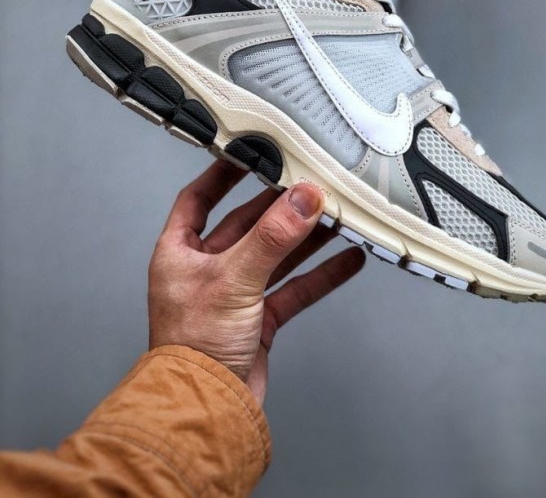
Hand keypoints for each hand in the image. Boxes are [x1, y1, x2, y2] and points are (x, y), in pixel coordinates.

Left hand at [148, 159, 364, 403]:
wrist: (206, 412)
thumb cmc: (193, 349)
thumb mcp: (233, 280)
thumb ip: (272, 238)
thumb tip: (303, 198)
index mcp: (180, 252)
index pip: (199, 199)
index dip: (222, 174)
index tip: (250, 152)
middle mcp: (206, 269)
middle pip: (247, 225)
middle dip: (280, 207)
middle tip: (311, 185)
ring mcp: (234, 295)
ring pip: (275, 255)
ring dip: (305, 238)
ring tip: (337, 216)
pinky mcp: (259, 321)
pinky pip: (294, 289)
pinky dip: (319, 275)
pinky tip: (346, 261)